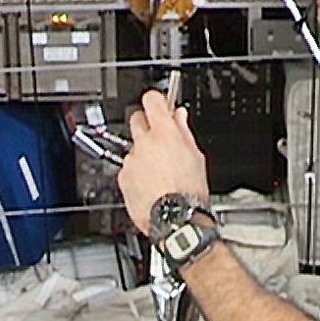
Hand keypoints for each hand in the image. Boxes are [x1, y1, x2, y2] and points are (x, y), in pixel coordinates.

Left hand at [118, 89, 210, 233]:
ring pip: (133, 148)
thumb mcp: (196, 156)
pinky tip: (151, 184)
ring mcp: (131, 160)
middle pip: (137, 119)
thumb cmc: (189, 192)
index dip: (157, 100)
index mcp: (165, 133)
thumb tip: (179, 116)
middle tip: (159, 138)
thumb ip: (184, 131)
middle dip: (146, 125)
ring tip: (159, 171)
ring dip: (143, 154)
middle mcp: (144, 143)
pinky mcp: (123, 177)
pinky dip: (136, 173)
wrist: (176, 219)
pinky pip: (128, 168)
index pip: (152, 100)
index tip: (160, 105)